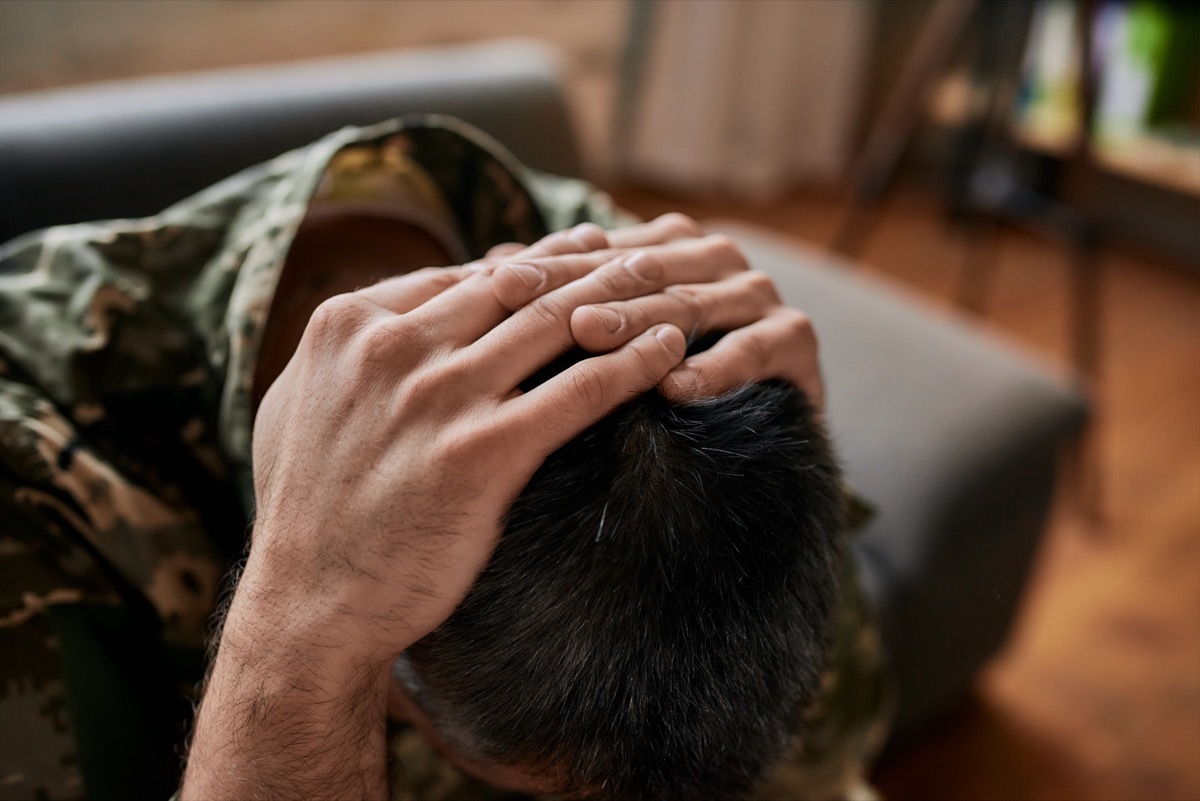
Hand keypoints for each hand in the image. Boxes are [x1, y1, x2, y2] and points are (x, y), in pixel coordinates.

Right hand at [184, 227, 698, 799]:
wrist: (310, 604)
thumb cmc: (310, 510)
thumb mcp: (298, 405)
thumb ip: (347, 352)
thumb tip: (385, 316)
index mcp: (346, 324)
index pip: (463, 275)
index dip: (533, 261)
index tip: (579, 253)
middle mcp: (390, 347)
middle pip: (514, 285)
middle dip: (588, 265)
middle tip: (642, 255)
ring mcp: (437, 396)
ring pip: (552, 323)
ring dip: (622, 299)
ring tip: (667, 287)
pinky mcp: (481, 452)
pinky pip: (578, 390)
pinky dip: (632, 363)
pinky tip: (668, 350)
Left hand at [488, 215, 823, 412]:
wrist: (751, 446)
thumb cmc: (659, 386)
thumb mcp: (602, 342)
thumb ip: (558, 302)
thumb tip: (486, 265)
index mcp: (667, 248)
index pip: (601, 251)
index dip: (548, 266)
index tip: (495, 281)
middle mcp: (714, 261)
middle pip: (643, 270)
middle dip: (584, 287)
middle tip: (529, 305)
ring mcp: (758, 297)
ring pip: (691, 303)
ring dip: (642, 321)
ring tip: (591, 341)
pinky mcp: (796, 341)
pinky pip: (757, 349)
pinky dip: (718, 368)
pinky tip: (675, 388)